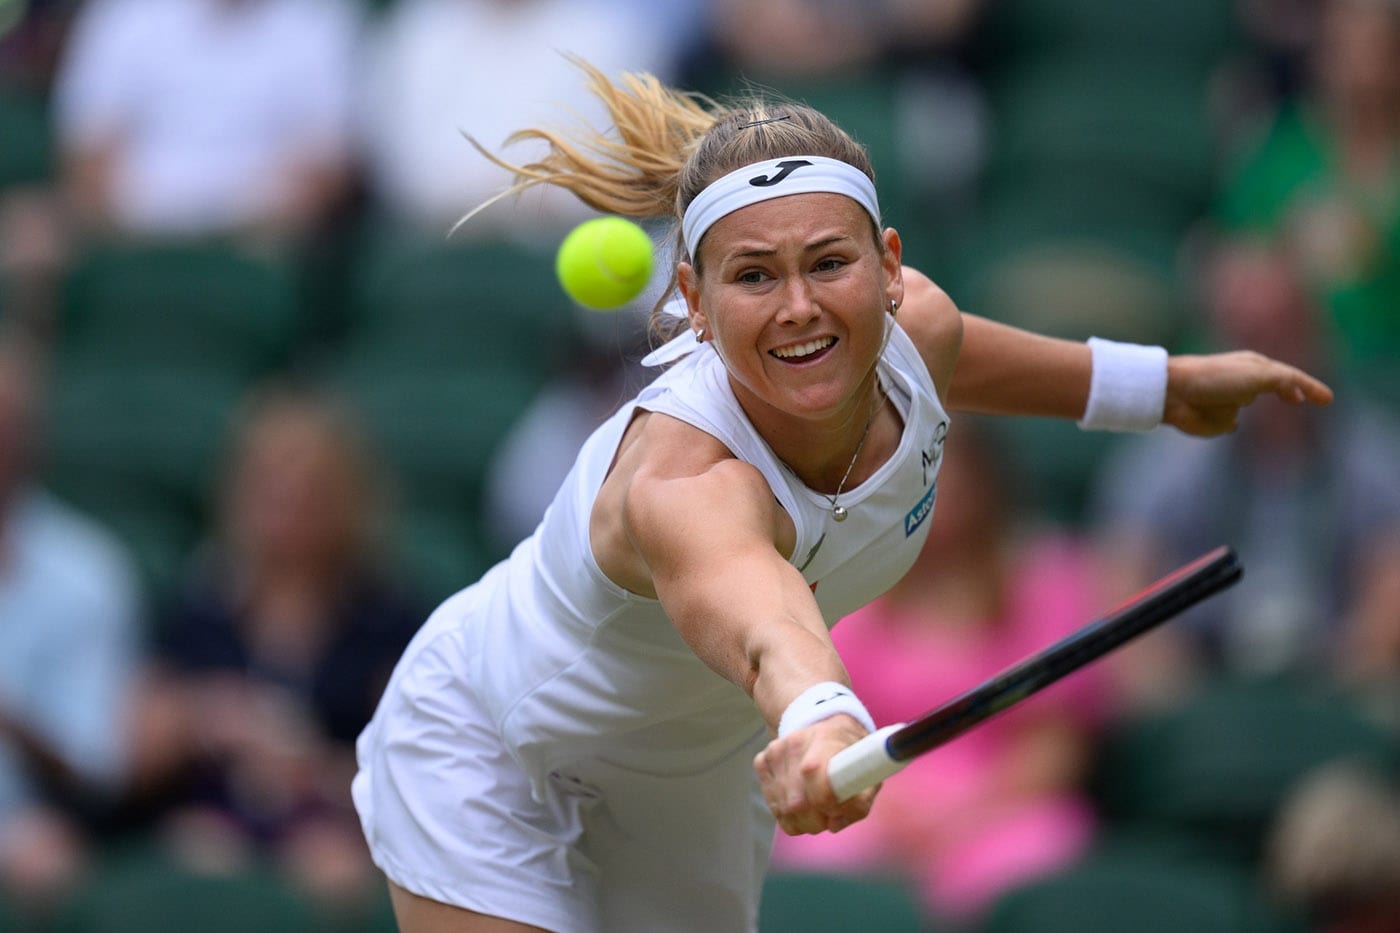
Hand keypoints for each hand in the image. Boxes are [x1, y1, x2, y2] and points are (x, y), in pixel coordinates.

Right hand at [753, 714, 879, 835]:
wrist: (826, 725)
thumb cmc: (852, 753)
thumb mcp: (870, 771)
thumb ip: (859, 802)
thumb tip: (833, 824)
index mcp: (826, 738)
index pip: (813, 772)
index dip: (826, 801)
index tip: (836, 811)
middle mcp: (795, 742)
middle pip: (797, 802)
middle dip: (816, 820)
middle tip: (829, 815)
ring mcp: (775, 751)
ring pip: (783, 809)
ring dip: (803, 821)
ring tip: (818, 810)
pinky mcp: (762, 761)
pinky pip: (774, 808)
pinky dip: (789, 815)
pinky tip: (803, 802)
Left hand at [1164, 351, 1332, 435]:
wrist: (1174, 393)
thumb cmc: (1215, 378)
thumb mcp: (1258, 375)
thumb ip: (1284, 381)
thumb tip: (1297, 393)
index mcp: (1255, 367)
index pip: (1290, 377)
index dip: (1309, 387)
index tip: (1328, 399)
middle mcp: (1244, 383)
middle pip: (1271, 389)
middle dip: (1288, 391)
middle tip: (1302, 400)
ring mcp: (1230, 402)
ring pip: (1251, 407)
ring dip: (1246, 407)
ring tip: (1248, 402)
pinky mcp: (1217, 421)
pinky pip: (1231, 424)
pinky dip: (1230, 423)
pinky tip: (1226, 422)